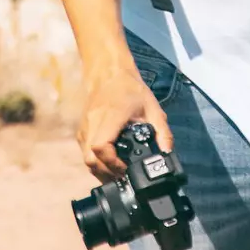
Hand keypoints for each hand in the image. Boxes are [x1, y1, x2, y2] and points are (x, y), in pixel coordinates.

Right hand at [77, 60, 173, 181]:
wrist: (109, 72)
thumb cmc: (131, 89)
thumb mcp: (152, 108)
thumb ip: (162, 131)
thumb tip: (167, 153)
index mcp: (110, 117)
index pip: (101, 146)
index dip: (112, 163)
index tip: (126, 169)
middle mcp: (93, 123)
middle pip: (90, 159)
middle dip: (106, 173)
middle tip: (124, 176)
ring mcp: (85, 127)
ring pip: (85, 158)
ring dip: (100, 170)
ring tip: (118, 173)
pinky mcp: (82, 130)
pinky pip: (85, 152)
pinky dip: (95, 162)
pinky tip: (109, 164)